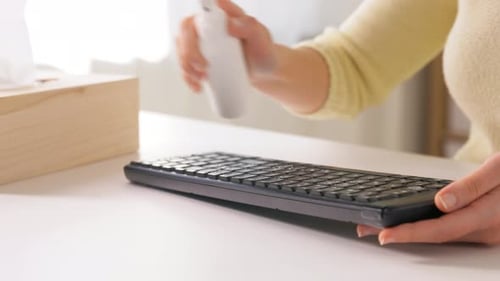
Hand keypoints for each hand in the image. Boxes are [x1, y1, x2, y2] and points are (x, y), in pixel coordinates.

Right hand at [176, 0, 275, 92]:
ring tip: (202, 80)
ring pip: (182, 48)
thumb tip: (230, 24)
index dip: (195, 27)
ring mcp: (204, 42)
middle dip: (188, 53)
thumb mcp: (262, 39)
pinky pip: (186, 64)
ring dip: (186, 67)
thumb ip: (250, 26)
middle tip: (203, 69)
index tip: (203, 51)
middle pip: (186, 32)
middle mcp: (210, 25)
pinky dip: (188, 77)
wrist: (265, 72)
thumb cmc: (264, 53)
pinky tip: (196, 86)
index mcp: (223, 14)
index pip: (201, 12)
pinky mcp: (201, 57)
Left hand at [357, 153, 499, 244]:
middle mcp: (484, 230)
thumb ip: (471, 187)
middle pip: (435, 236)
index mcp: (488, 217)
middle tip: (368, 231)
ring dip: (409, 232)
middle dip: (401, 235)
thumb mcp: (498, 170)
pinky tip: (409, 224)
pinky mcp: (478, 225)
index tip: (385, 235)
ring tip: (378, 228)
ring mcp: (482, 230)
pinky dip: (424, 227)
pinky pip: (447, 230)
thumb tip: (442, 203)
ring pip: (439, 235)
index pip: (441, 230)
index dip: (411, 233)